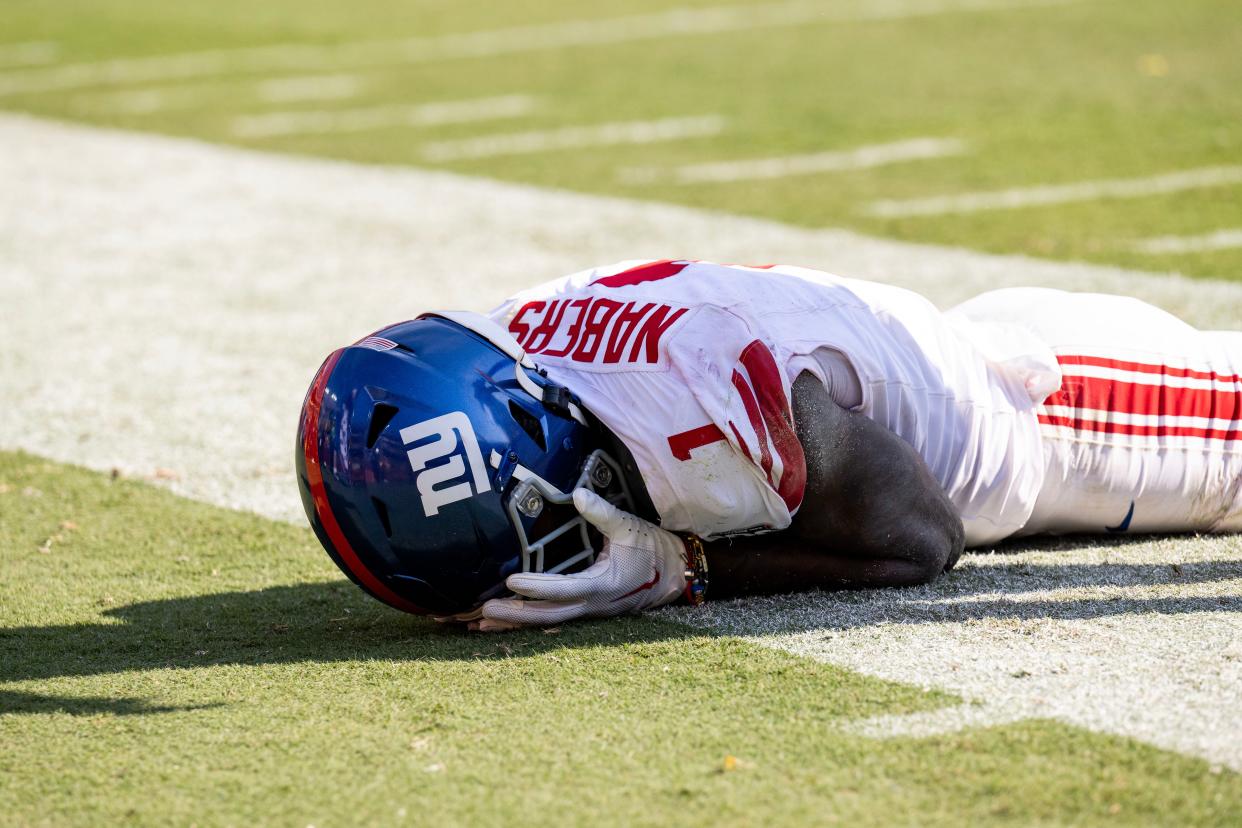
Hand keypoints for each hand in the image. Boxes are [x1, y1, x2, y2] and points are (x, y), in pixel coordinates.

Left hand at [472, 488, 686, 630]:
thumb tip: (578, 494)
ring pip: (549, 622)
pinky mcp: (587, 609)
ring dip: (517, 622)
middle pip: (549, 616)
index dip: (537, 587)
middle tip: (482, 612)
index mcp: (604, 585)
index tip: (511, 581)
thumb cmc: (653, 549)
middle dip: (516, 615)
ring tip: (481, 624)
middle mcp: (594, 605)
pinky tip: (507, 619)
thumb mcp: (630, 526)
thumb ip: (602, 512)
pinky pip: (554, 618)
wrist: (677, 574)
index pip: (564, 589)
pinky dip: (529, 620)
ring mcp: (590, 611)